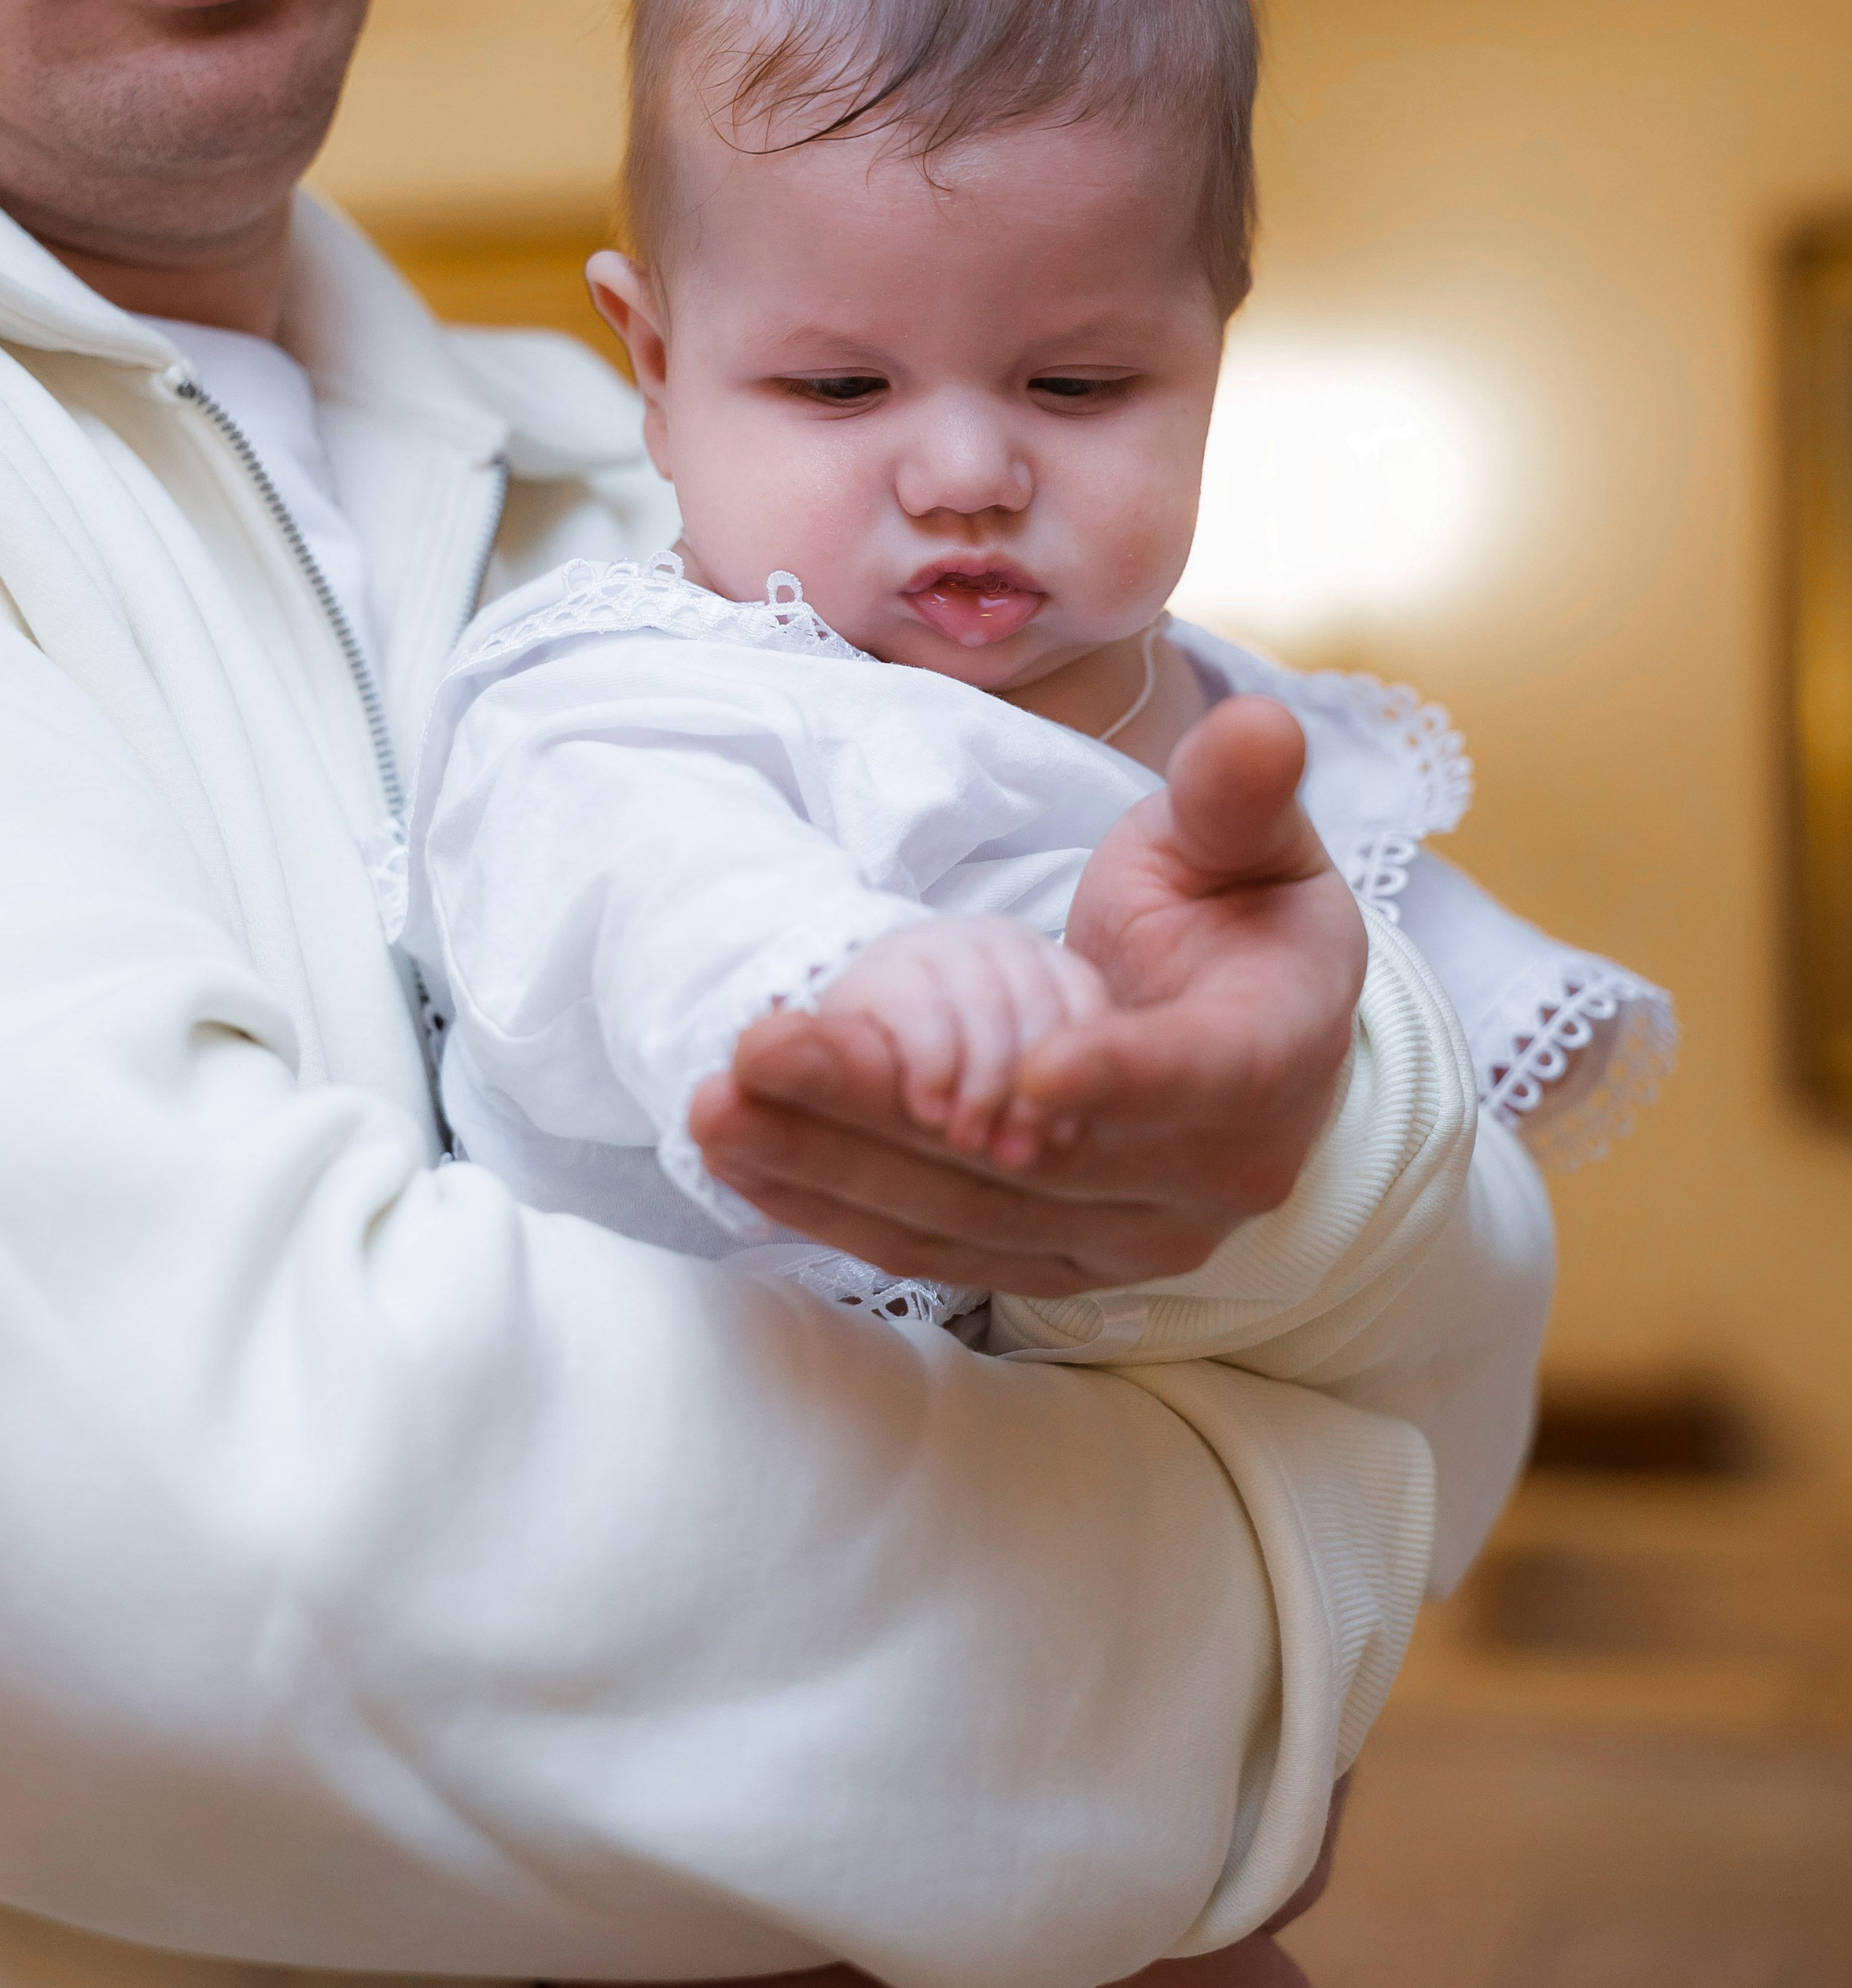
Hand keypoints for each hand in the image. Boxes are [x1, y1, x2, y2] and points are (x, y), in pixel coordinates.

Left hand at [690, 696, 1368, 1295]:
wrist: (1249, 1036)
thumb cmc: (1236, 915)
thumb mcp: (1244, 840)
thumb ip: (1236, 793)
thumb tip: (1258, 725)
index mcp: (1270, 1058)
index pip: (1199, 1075)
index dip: (1117, 1078)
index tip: (1023, 1070)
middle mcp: (1209, 1177)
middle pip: (1036, 1158)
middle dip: (888, 1107)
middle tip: (763, 1050)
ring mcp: (1125, 1235)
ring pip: (966, 1212)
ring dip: (830, 1162)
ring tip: (716, 1106)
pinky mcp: (1050, 1262)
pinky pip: (933, 1246)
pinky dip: (831, 1205)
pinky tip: (744, 1161)